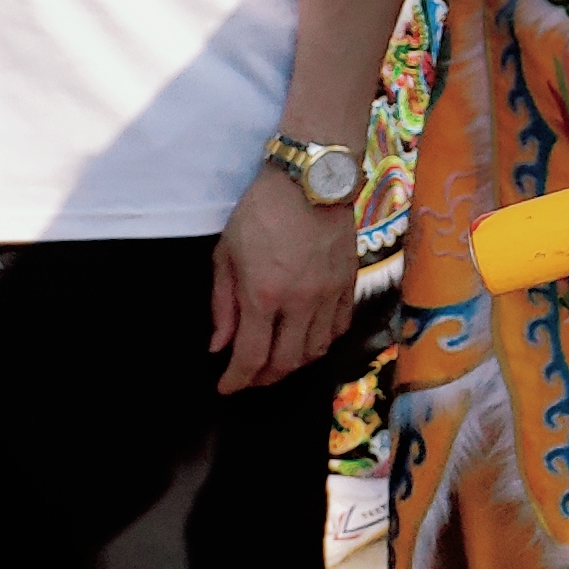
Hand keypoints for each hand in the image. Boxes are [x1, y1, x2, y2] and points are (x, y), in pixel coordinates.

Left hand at [210, 168, 355, 391]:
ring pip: (316, 350)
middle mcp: (300, 302)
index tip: (225, 387)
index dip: (236, 380)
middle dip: (264, 378)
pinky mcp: (350, 283)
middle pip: (286, 362)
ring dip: (294, 364)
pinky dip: (322, 342)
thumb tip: (219, 346)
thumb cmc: (261, 212)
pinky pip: (339, 328)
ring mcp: (330, 294)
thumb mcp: (226, 254)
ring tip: (278, 361)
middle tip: (249, 377)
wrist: (312, 180)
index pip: (251, 356)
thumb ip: (222, 305)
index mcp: (263, 295)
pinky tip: (307, 339)